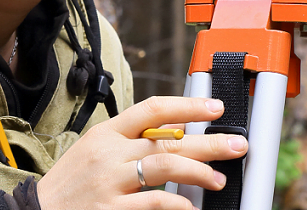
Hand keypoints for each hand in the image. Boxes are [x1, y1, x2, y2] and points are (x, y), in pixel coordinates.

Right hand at [37, 96, 248, 209]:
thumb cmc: (70, 185)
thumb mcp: (93, 151)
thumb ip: (128, 143)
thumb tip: (175, 137)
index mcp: (105, 133)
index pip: (151, 109)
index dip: (187, 106)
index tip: (214, 108)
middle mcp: (109, 154)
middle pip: (168, 140)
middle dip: (208, 142)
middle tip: (236, 144)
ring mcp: (111, 182)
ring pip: (165, 167)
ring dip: (199, 172)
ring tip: (218, 179)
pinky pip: (155, 204)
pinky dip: (178, 205)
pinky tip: (190, 208)